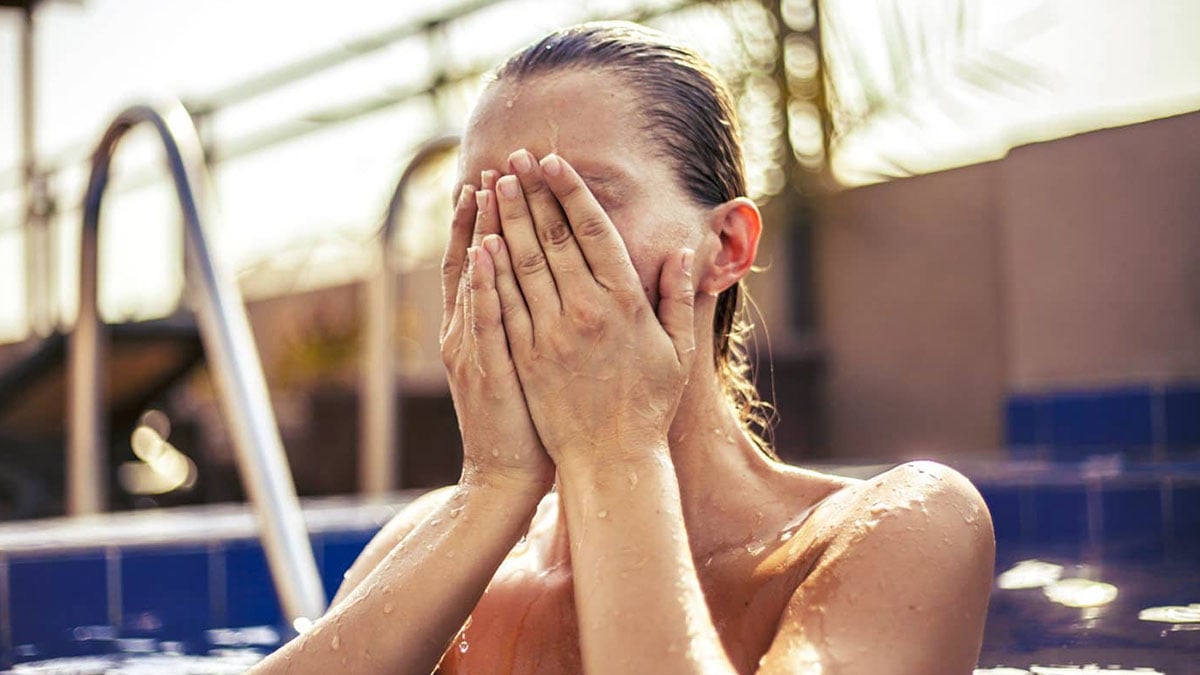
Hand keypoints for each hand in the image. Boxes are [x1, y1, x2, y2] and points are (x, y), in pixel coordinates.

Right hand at [439, 176, 553, 494]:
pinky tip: (488, 250)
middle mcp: (469, 331)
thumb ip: (523, 320)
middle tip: (494, 166)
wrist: (506, 477)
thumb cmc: (526, 420)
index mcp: (480, 327)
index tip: (498, 180)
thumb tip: (536, 282)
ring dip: (479, 234)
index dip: (486, 221)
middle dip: (485, 212)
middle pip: (475, 260)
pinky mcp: (486, 372)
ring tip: (486, 189)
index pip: (481, 261)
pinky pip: (485, 321)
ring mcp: (473, 350)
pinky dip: (484, 285)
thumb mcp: (518, 362)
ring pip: (475, 281)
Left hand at [480, 149, 695, 471]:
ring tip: (493, 184)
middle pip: (554, 239)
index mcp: (626, 305)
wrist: (610, 460)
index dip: (572, 193)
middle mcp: (587, 312)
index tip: (554, 163)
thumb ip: (679, 298)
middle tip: (514, 158)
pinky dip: (490, 270)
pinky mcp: (525, 356)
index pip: (596, 233)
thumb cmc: (648, 406)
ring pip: (523, 264)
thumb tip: (684, 251)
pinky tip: (479, 241)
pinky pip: (504, 304)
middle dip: (532, 193)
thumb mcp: (678, 352)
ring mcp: (552, 334)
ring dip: (506, 220)